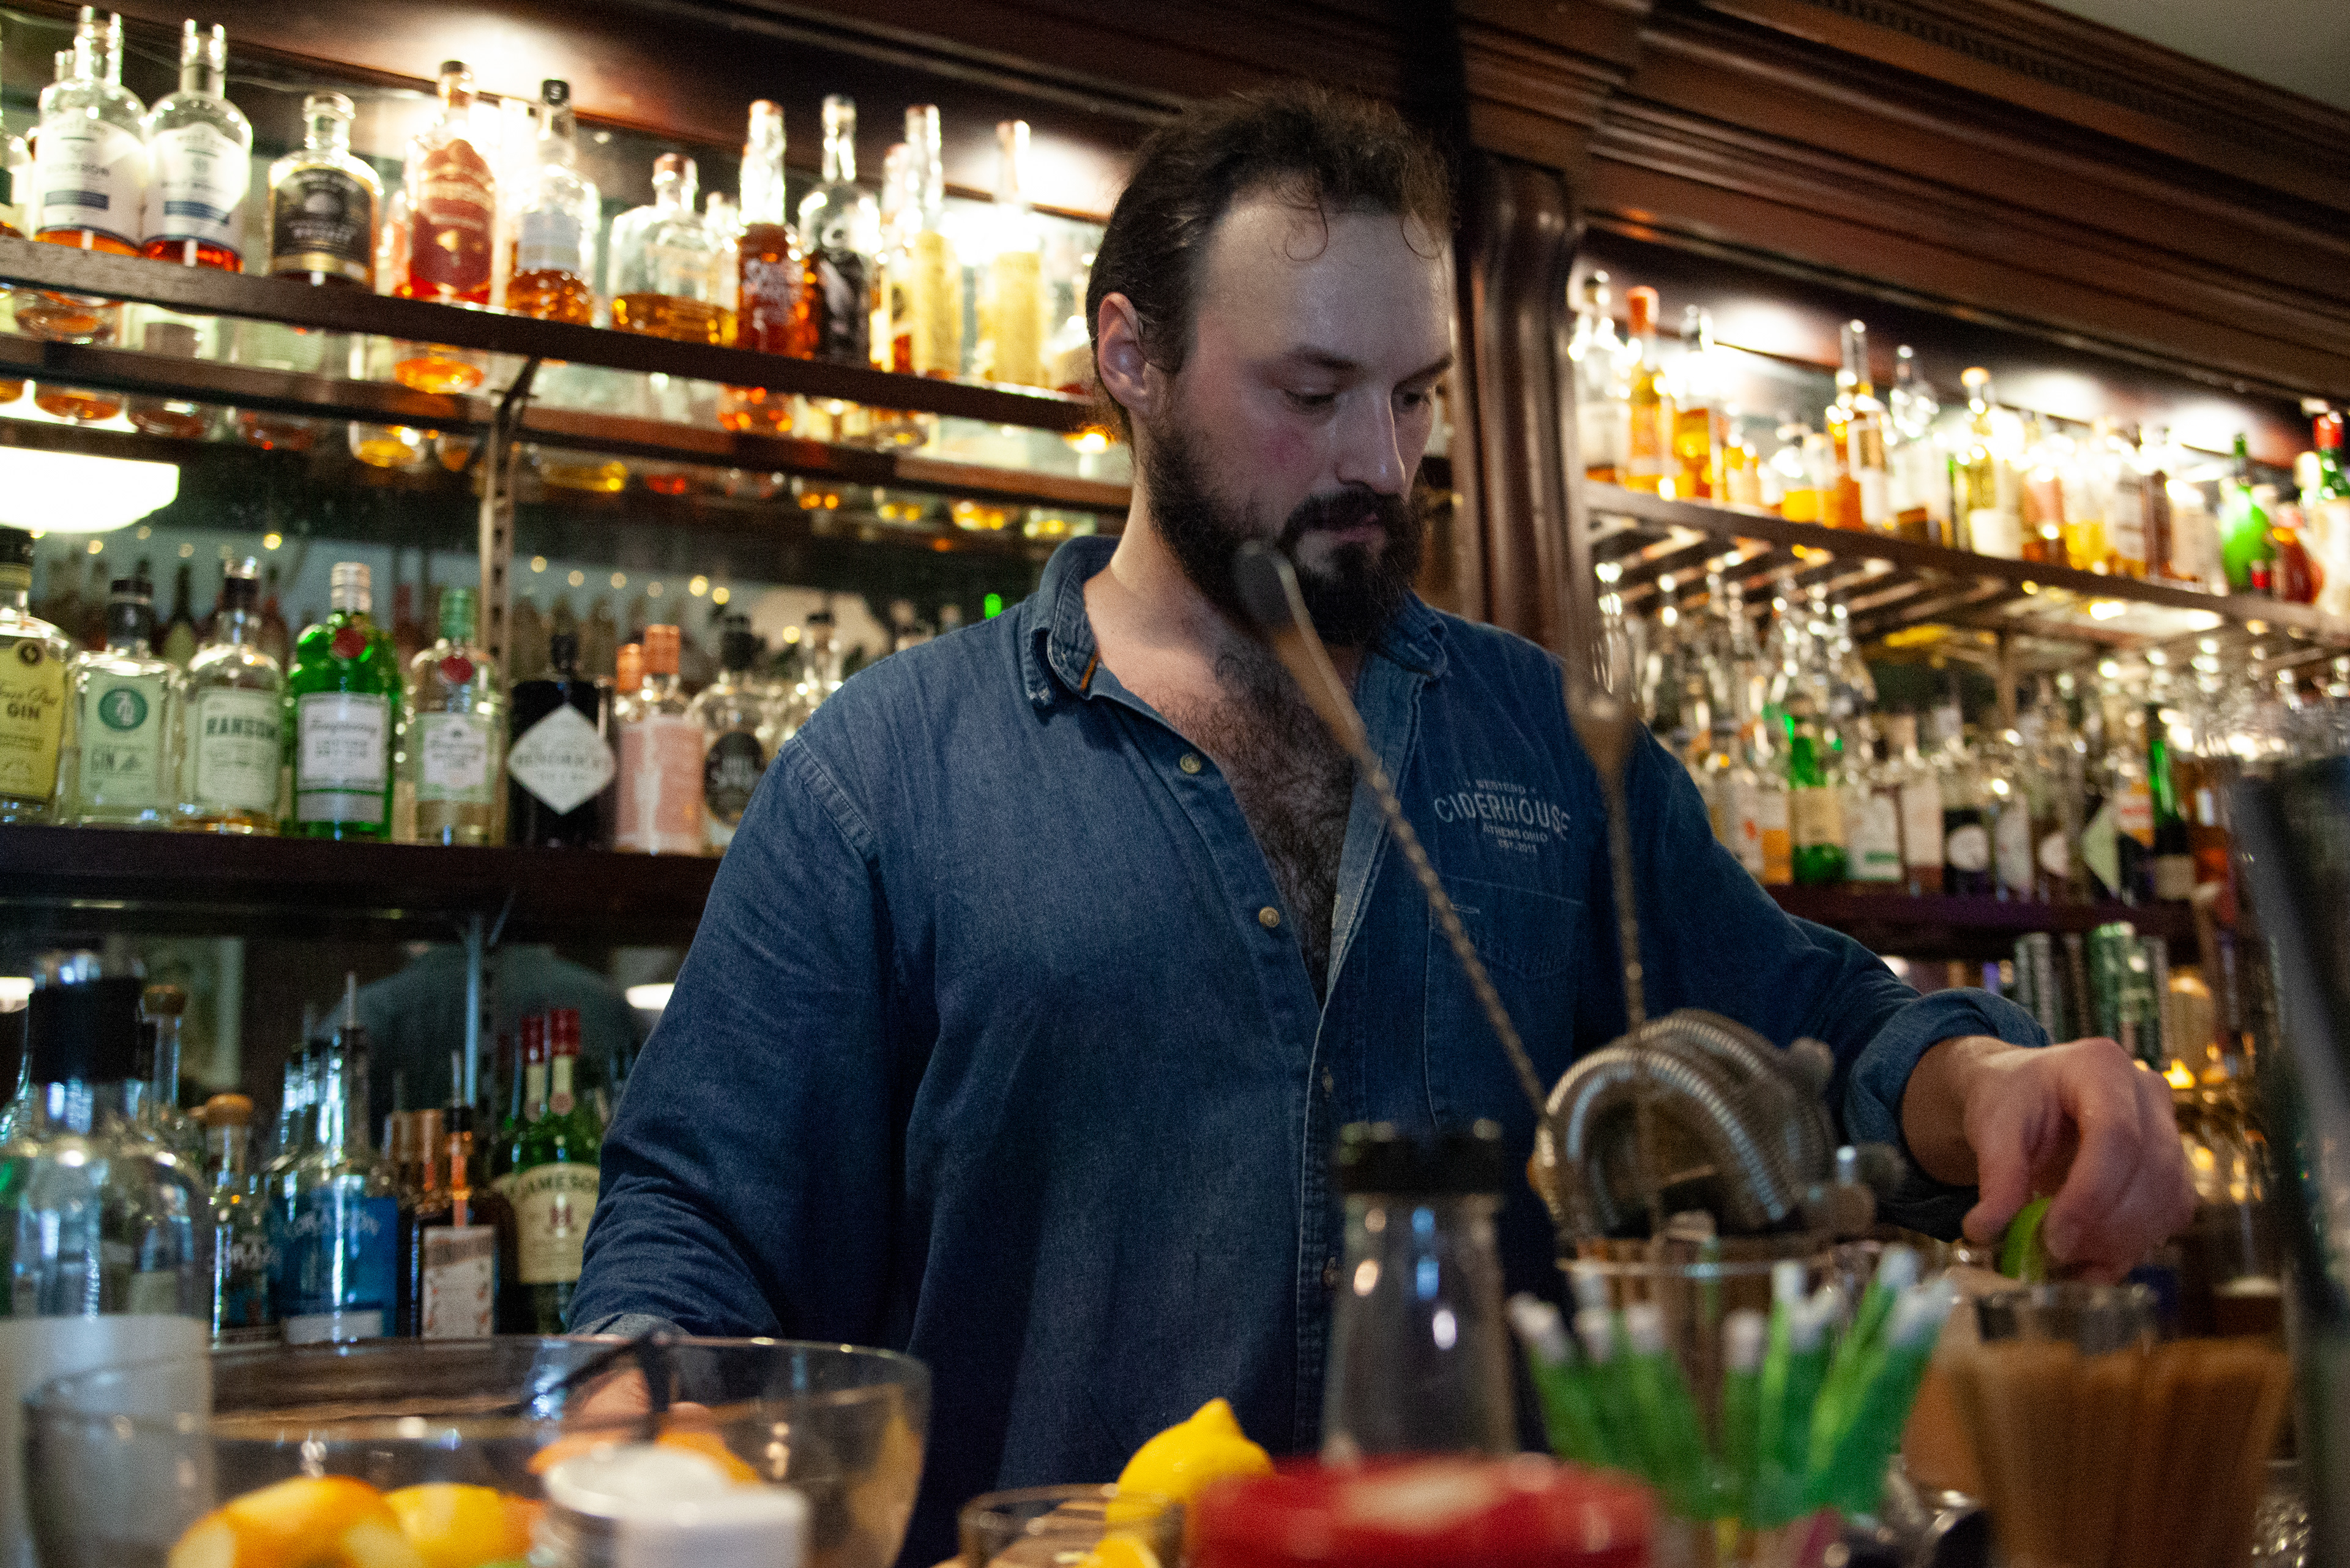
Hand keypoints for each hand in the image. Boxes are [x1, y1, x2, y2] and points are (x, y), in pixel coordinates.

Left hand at [1904, 1035, 2195, 1281]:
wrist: (2026, 1095)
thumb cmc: (2011, 1100)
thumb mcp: (1991, 1126)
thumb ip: (1996, 1176)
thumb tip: (1986, 1231)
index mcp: (2101, 1066)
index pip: (2117, 1135)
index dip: (2091, 1195)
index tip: (2053, 1238)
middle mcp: (2148, 1093)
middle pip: (2152, 1172)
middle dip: (2105, 1227)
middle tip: (2055, 1255)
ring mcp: (2169, 1130)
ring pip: (2169, 1201)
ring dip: (2121, 1243)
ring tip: (2065, 1259)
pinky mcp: (2173, 1169)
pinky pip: (2169, 1217)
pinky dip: (2131, 1247)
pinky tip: (2088, 1260)